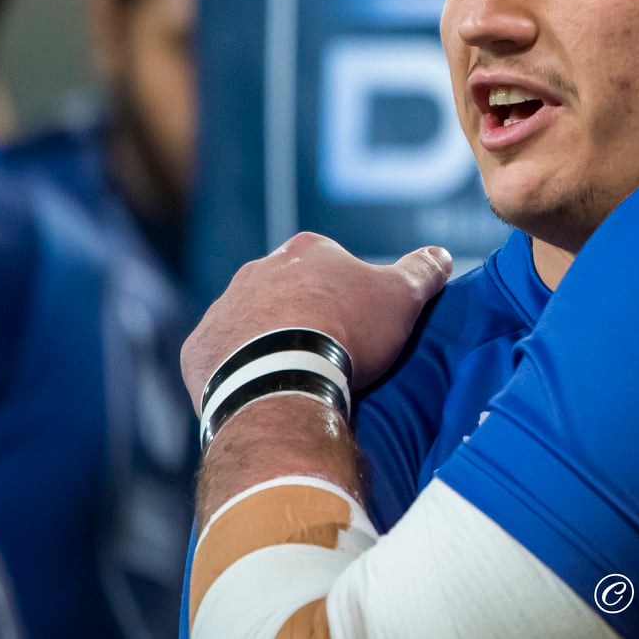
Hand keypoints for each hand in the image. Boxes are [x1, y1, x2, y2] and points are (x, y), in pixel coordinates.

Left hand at [180, 232, 453, 412]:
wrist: (283, 379)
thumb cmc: (348, 332)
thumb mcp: (402, 298)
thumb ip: (423, 271)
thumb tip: (440, 254)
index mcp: (306, 251)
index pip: (330, 263)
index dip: (348, 294)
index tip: (359, 324)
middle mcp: (257, 269)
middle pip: (286, 289)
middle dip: (303, 312)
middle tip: (327, 350)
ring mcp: (222, 307)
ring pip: (250, 319)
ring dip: (266, 338)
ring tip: (293, 374)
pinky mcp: (198, 348)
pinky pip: (219, 354)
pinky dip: (236, 367)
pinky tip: (259, 388)